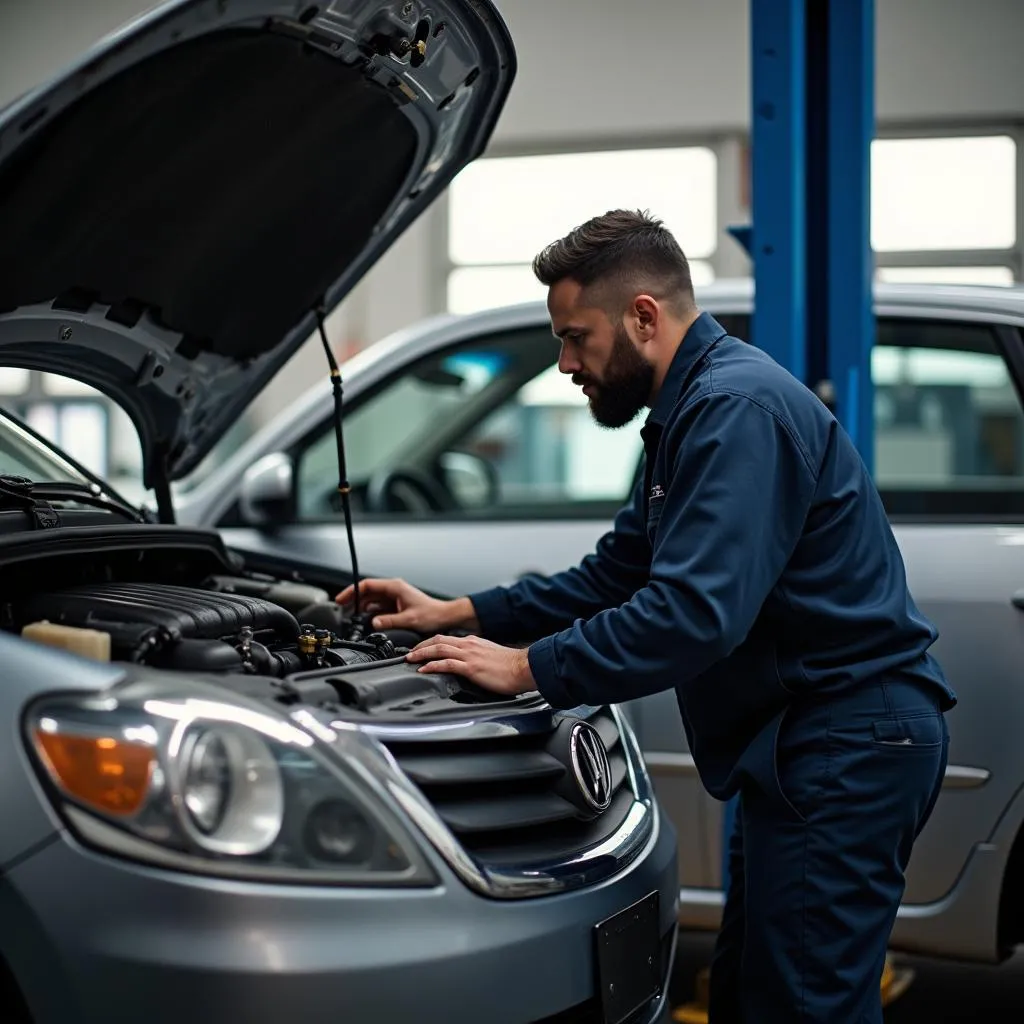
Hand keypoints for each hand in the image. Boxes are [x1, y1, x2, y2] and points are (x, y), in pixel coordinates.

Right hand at [334, 577, 478, 633]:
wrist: (444, 617)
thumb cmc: (432, 614)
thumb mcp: (409, 619)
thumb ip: (390, 621)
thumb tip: (374, 623)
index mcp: (395, 587)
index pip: (367, 585)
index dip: (352, 591)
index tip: (341, 599)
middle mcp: (393, 590)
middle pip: (366, 592)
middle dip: (353, 600)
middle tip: (342, 610)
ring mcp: (394, 597)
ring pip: (371, 600)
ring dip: (360, 607)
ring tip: (351, 617)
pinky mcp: (395, 606)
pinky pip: (378, 607)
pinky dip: (370, 613)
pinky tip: (365, 621)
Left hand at [406, 635, 536, 696]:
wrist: (525, 667)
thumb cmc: (512, 666)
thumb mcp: (491, 657)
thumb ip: (478, 658)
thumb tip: (471, 666)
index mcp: (474, 642)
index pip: (447, 639)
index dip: (431, 643)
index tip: (421, 649)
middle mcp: (469, 645)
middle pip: (438, 640)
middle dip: (420, 646)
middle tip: (409, 653)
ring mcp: (469, 655)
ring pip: (439, 649)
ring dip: (421, 653)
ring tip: (410, 659)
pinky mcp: (471, 667)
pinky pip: (446, 663)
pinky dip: (432, 665)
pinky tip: (423, 669)